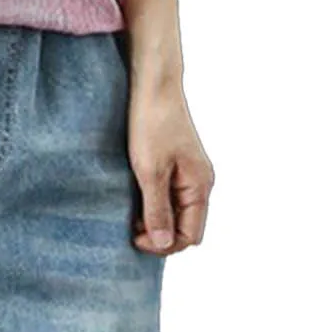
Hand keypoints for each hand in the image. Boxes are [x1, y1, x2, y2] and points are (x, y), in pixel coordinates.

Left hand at [127, 77, 213, 256]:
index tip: (136, 238)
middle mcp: (200, 183)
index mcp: (200, 187)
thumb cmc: (152, 124)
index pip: (191, 236)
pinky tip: (135, 198)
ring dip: (155, 220)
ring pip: (176, 214)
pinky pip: (170, 197)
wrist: (153, 86)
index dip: (164, 245)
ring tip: (131, 213)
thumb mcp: (150, 173)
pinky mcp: (178, 166)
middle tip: (131, 228)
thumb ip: (157, 211)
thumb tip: (163, 244)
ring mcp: (190, 175)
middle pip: (185, 228)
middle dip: (160, 235)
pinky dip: (154, 204)